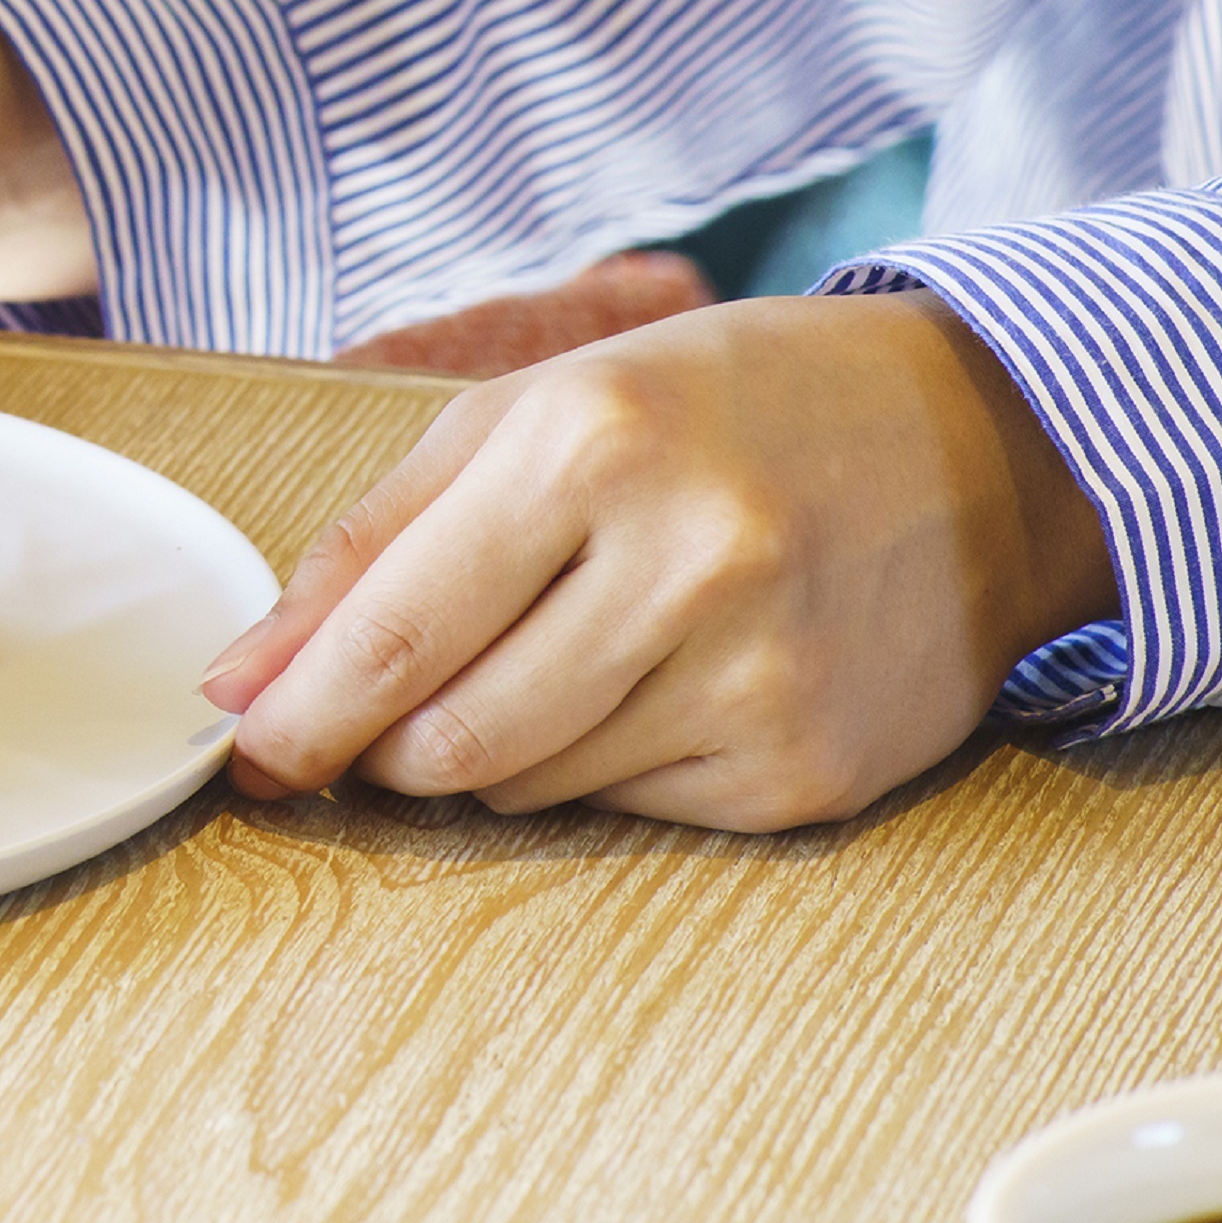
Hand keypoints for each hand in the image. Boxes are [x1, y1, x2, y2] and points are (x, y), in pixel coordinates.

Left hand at [201, 294, 1116, 832]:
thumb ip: (375, 543)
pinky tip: (657, 683)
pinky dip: (601, 767)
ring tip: (553, 656)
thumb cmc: (726, 410)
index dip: (299, 713)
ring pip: (527, 788)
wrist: (980, 445)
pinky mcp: (807, 771)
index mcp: (596, 444)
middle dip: (382, 744)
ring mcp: (759, 678)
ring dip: (490, 753)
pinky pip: (630, 812)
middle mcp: (688, 562)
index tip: (242, 749)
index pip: (395, 632)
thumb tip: (241, 681)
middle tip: (380, 713)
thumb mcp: (539, 413)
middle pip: (448, 738)